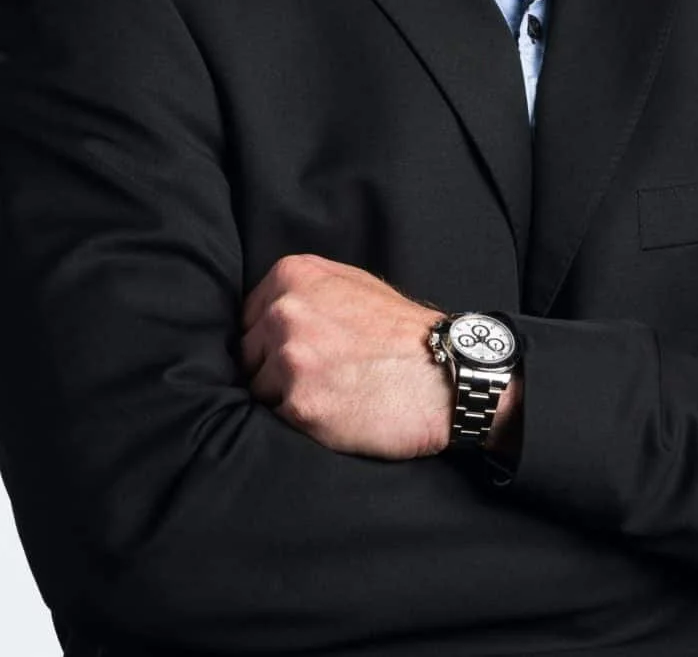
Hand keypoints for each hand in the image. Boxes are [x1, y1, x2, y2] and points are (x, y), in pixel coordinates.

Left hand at [240, 252, 453, 459]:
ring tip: (334, 393)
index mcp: (293, 275)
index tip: (305, 351)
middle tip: (324, 376)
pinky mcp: (299, 404)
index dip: (273, 341)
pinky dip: (303, 421)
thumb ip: (306, 290)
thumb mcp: (355, 284)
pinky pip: (277, 420)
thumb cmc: (404, 333)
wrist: (448, 375)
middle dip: (275, 370)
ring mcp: (290, 358)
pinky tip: (337, 411)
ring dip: (287, 398)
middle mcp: (285, 311)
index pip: (249, 318)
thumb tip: (266, 311)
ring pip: (259, 390)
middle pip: (248, 355)